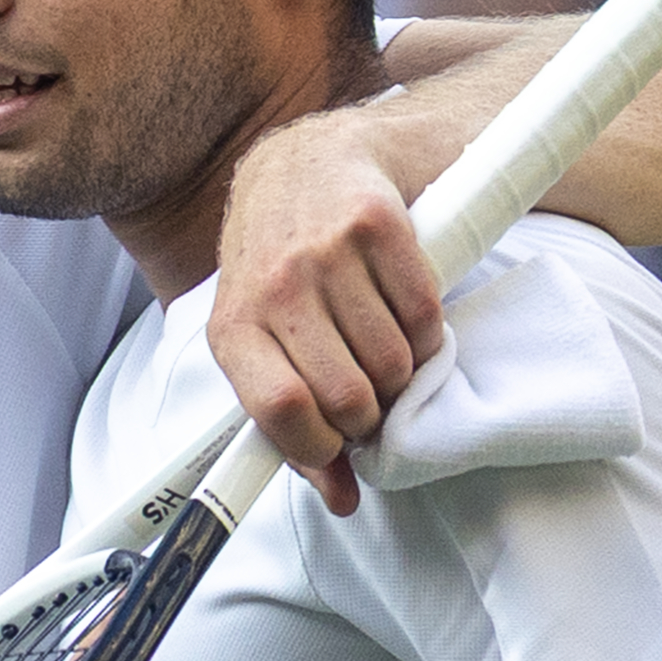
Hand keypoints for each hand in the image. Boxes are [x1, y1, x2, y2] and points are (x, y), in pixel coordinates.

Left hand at [204, 113, 449, 507]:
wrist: (308, 163)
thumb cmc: (281, 265)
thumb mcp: (261, 338)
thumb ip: (291, 421)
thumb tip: (340, 498)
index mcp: (234, 326)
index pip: (281, 411)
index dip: (321, 447)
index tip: (339, 445)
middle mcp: (275, 285)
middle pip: (347, 396)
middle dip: (370, 413)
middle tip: (369, 392)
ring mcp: (326, 252)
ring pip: (391, 362)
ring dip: (402, 374)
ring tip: (385, 350)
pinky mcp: (376, 225)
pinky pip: (423, 316)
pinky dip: (427, 335)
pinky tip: (407, 319)